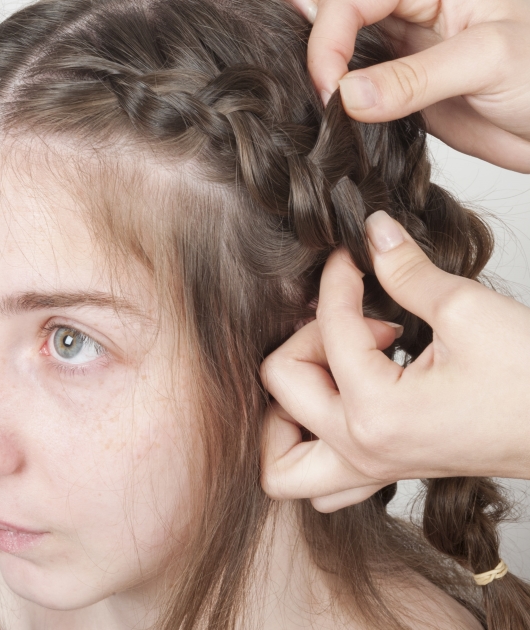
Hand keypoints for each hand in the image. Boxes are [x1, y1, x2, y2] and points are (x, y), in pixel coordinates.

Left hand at [260, 210, 529, 511]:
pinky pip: (314, 477)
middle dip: (303, 340)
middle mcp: (360, 449)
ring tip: (330, 368)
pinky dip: (307, 440)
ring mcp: (369, 469)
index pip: (327, 328)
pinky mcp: (382, 471)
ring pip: (280, 460)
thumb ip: (404, 270)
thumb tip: (373, 234)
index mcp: (376, 412)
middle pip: (278, 386)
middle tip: (350, 324)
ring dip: (285, 406)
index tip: (352, 259)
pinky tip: (341, 398)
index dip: (337, 280)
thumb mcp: (466, 311)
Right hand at [290, 0, 529, 172]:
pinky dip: (339, 107)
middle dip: (319, 55)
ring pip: (343, 55)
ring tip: (318, 111)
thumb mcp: (487, 62)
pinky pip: (357, 94)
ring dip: (325, 80)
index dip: (330, 39)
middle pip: (339, 19)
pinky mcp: (399, 93)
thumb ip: (412, 80)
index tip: (331, 90)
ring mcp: (402, 55)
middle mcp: (413, 13)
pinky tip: (332, 121)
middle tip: (320, 101)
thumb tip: (347, 97)